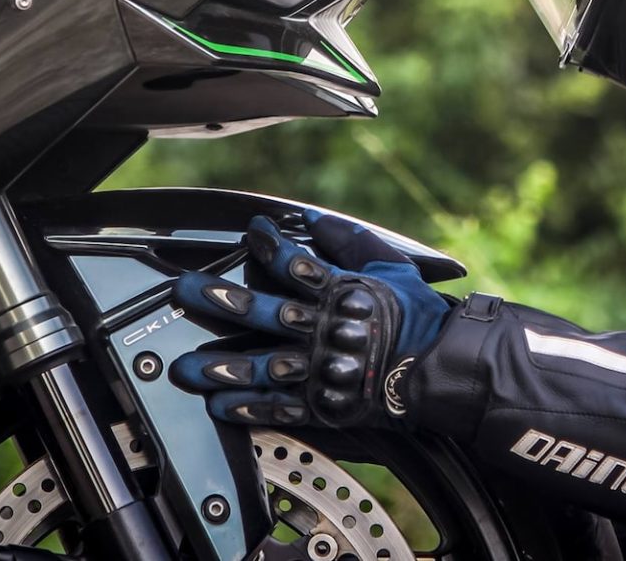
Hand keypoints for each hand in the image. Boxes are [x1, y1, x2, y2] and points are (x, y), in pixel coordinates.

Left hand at [169, 209, 449, 426]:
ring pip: (265, 366)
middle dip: (224, 301)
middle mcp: (325, 330)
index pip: (297, 265)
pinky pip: (281, 408)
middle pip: (268, 313)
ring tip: (189, 368)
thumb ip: (349, 239)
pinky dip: (249, 409)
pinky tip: (219, 407)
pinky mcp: (323, 403)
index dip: (270, 246)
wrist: (439, 368)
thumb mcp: (390, 265)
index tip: (250, 232)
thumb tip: (312, 215)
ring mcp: (321, 369)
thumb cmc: (417, 315)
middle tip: (186, 292)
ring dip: (224, 367)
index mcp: (341, 293)